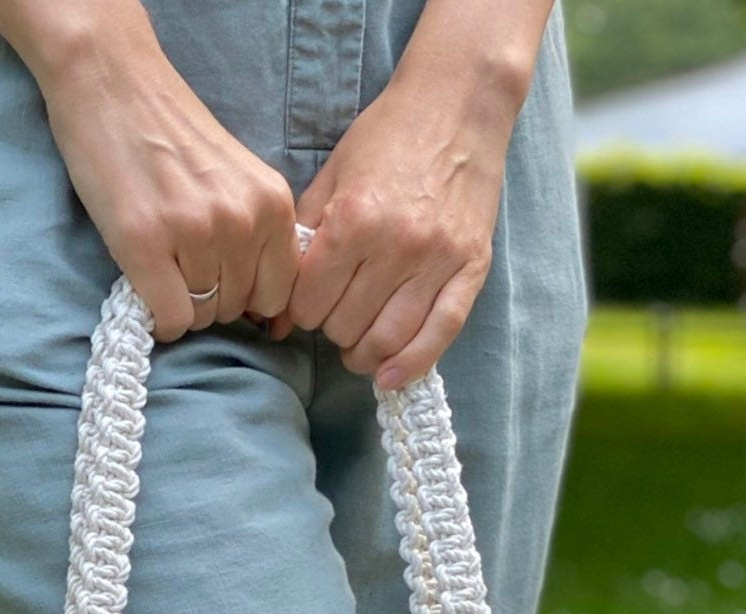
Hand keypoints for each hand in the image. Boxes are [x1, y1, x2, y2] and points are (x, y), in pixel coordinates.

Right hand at [17, 4, 301, 340]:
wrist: (112, 83)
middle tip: (181, 257)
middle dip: (210, 298)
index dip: (246, 295)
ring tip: (161, 256)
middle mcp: (242, 221)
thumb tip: (264, 314)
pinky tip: (145, 279)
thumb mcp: (241, 180)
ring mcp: (194, 232)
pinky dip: (157, 315)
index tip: (221, 277)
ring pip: (201, 318)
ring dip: (180, 302)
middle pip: (236, 310)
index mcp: (273, 205)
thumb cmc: (174, 135)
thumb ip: (260, 234)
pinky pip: (169, 319)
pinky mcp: (145, 243)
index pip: (278, 295)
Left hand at [267, 49, 528, 387]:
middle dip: (332, 327)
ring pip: (386, 341)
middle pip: (345, 326)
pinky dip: (411, 365)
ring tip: (358, 344)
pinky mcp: (470, 269)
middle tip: (336, 313)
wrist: (457, 104)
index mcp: (353, 220)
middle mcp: (395, 245)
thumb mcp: (332, 177)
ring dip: (364, 353)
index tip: (308, 302)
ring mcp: (436, 261)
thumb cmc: (387, 137)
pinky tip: (391, 377)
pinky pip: (440, 335)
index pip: (309, 304)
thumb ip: (303, 240)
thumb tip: (276, 312)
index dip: (301, 310)